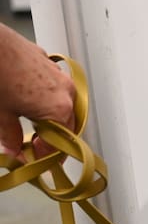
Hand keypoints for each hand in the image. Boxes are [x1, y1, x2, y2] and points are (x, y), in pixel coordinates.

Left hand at [0, 23, 75, 161]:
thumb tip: (13, 150)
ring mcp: (58, 74)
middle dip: (51, 138)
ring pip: (61, 104)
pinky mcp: (47, 61)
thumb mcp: (1, 114)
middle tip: (34, 147)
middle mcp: (65, 91)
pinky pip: (52, 86)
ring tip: (30, 122)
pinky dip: (43, 96)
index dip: (46, 157)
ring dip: (49, 116)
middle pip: (66, 124)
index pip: (60, 143)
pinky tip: (25, 97)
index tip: (37, 162)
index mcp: (59, 108)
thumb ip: (10, 137)